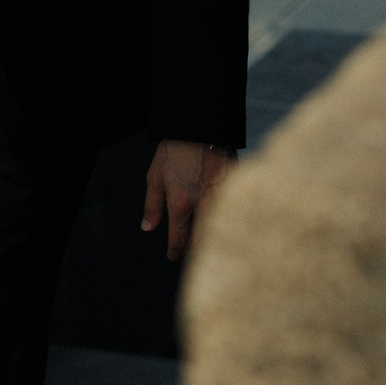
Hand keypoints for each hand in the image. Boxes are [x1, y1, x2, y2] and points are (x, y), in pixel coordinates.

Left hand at [141, 140, 231, 261]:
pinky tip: (225, 222)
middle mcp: (204, 205)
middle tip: (189, 251)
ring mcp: (223, 198)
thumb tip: (148, 228)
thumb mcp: (155, 176)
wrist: (201, 127)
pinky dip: (228, 221)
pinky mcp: (237, 190)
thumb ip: (152, 205)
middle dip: (195, 249)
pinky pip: (233, 214)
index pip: (179, 240)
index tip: (172, 257)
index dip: (175, 252)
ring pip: (220, 229)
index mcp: (181, 204)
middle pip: (202, 240)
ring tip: (206, 239)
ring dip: (212, 237)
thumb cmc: (175, 151)